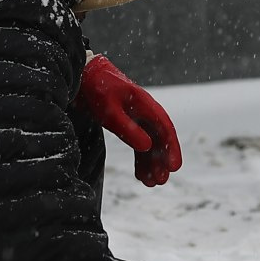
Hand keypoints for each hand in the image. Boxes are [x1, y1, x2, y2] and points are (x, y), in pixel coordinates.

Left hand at [76, 56, 181, 186]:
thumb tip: (148, 148)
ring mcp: (137, 118)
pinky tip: (140, 175)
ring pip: (150, 145)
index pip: (165, 130)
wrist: (84, 77)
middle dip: (162, 161)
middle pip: (160, 140)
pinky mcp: (127, 124)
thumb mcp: (110, 111)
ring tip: (152, 183)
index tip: (175, 167)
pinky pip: (138, 144)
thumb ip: (128, 129)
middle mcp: (145, 113)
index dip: (172, 149)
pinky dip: (140, 160)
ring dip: (152, 163)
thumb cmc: (98, 90)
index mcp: (146, 105)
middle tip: (162, 181)